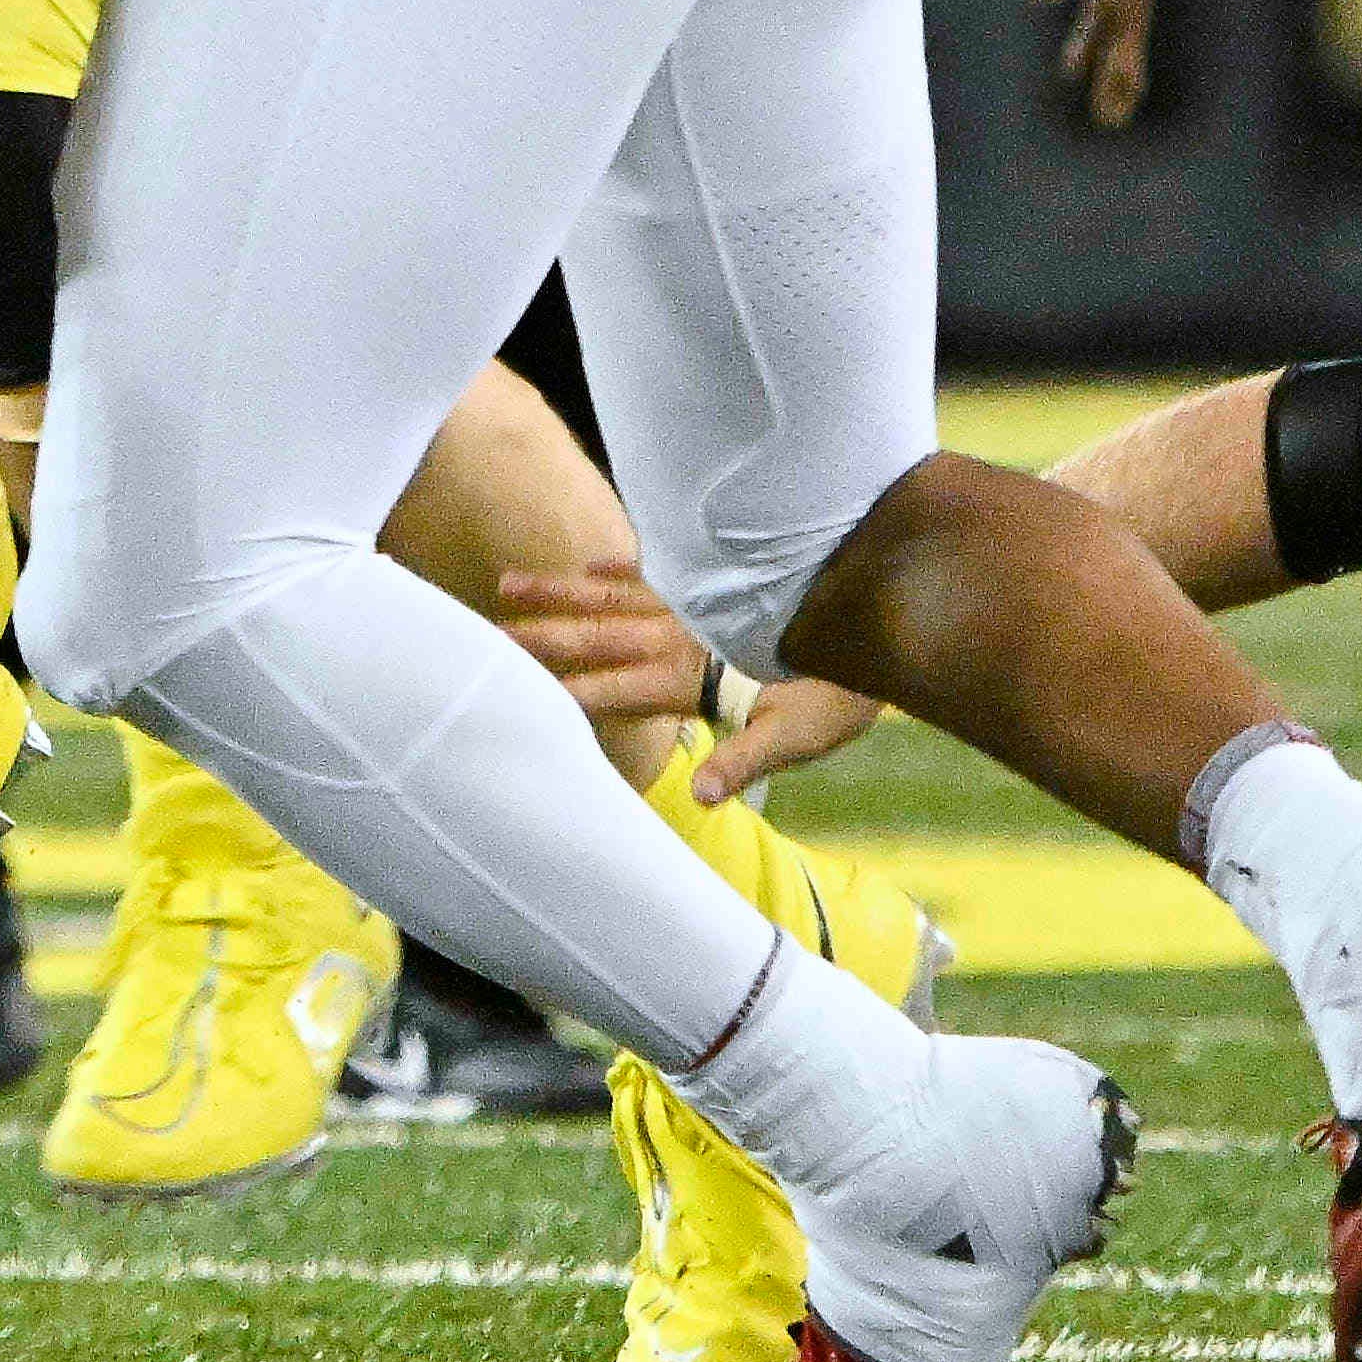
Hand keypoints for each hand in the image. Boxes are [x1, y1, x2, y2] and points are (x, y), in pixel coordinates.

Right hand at [492, 565, 888, 790]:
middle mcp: (677, 636)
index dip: (566, 692)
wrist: (874, 615)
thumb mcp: (796, 737)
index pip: (613, 689)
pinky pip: (650, 569)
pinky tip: (588, 564)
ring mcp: (688, 605)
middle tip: (487, 632)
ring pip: (609, 595)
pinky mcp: (706, 585)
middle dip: (541, 635)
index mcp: (688, 679)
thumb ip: (743, 762)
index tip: (517, 693)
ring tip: (507, 583)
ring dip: (559, 592)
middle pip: (595, 634)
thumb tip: (701, 797)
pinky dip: (616, 565)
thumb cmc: (834, 688)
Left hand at [1003, 0, 1156, 126]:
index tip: (1118, 88)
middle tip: (1111, 120)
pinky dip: (1089, 38)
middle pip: (1129, 24)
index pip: (1126, 10)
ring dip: (1109, 62)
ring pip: (1117, 21)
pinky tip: (1070, 66)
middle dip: (1122, 72)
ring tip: (1106, 109)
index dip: (1122, 52)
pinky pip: (1099, 8)